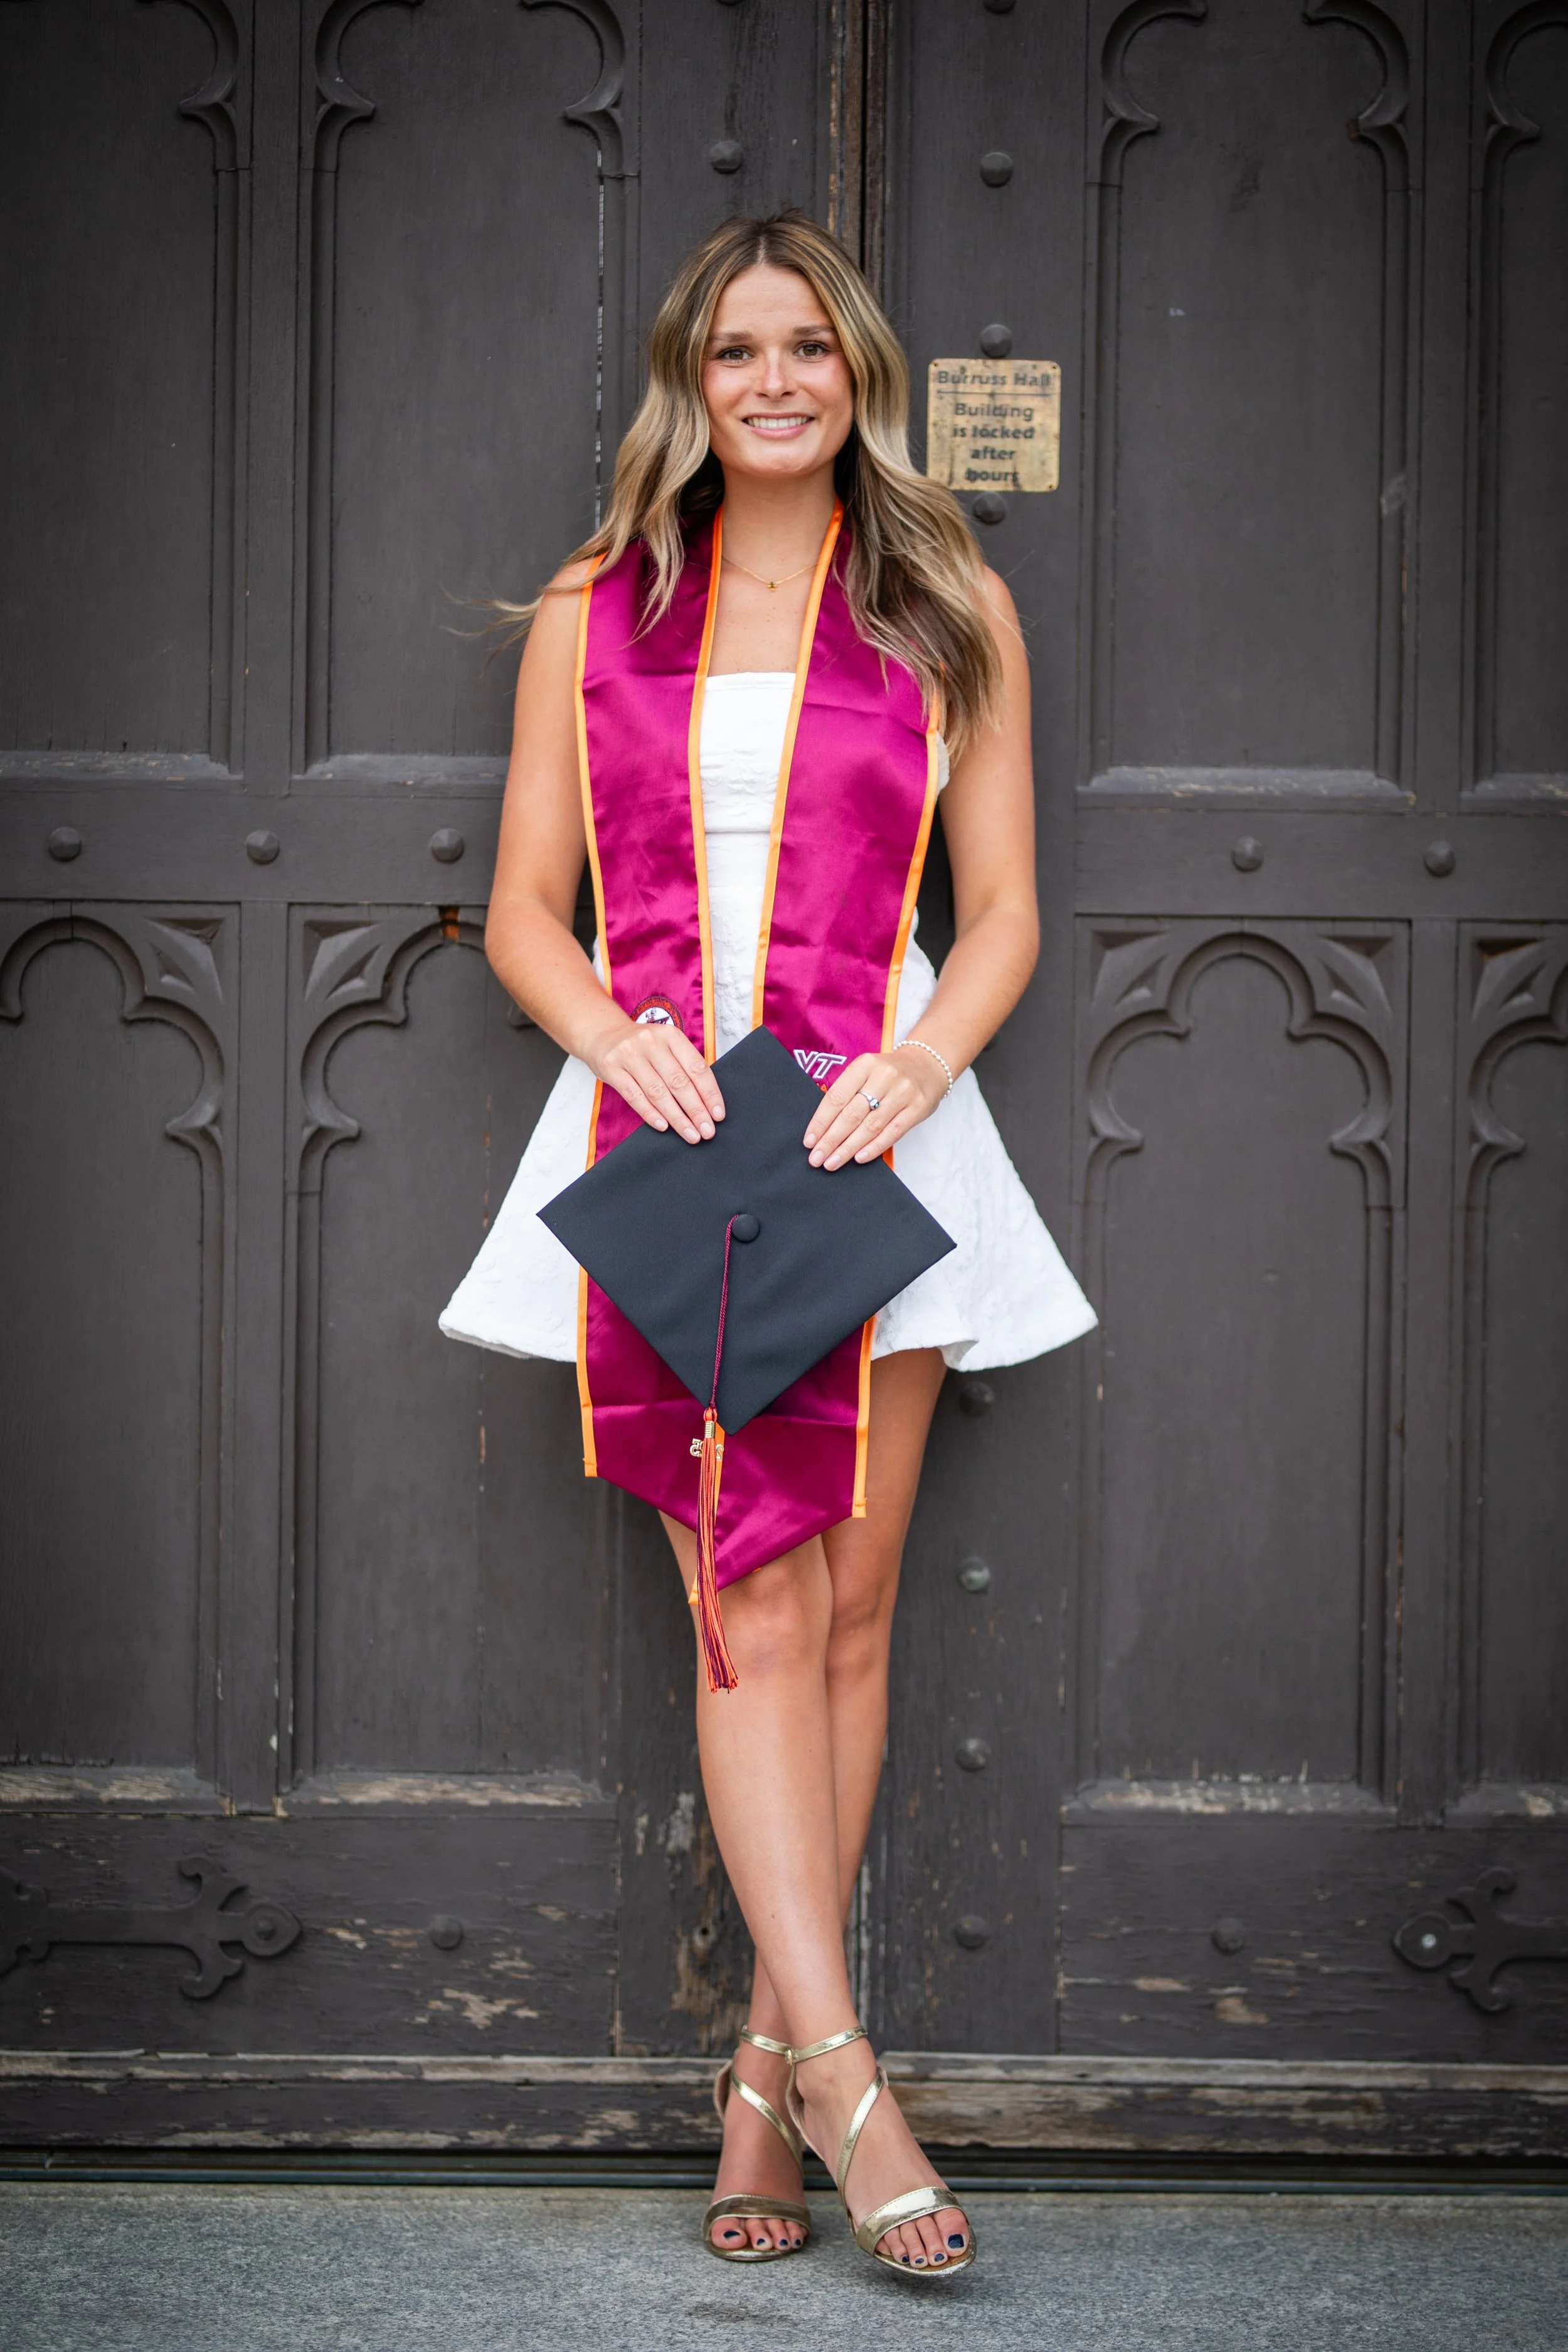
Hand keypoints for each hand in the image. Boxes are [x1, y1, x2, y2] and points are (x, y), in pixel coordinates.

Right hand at [592, 1020, 724, 1143]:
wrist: (603, 1034)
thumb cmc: (642, 1047)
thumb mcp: (666, 1045)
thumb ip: (683, 1065)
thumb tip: (707, 1101)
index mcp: (671, 1036)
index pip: (697, 1068)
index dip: (710, 1093)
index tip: (718, 1115)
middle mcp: (651, 1042)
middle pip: (679, 1082)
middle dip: (696, 1110)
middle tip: (707, 1131)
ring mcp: (629, 1054)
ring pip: (658, 1092)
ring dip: (677, 1117)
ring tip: (690, 1134)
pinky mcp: (611, 1068)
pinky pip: (634, 1095)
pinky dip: (650, 1113)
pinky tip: (663, 1126)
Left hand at [803, 1044, 948, 1169]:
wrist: (928, 1065)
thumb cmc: (888, 1073)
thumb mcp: (865, 1071)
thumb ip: (847, 1092)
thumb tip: (822, 1127)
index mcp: (865, 1064)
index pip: (836, 1097)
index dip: (820, 1122)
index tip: (809, 1141)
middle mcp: (884, 1077)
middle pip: (852, 1114)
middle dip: (831, 1140)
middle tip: (817, 1158)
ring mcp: (903, 1093)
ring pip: (870, 1126)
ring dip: (848, 1148)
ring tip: (833, 1162)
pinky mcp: (917, 1108)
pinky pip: (893, 1132)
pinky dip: (874, 1147)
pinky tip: (859, 1158)